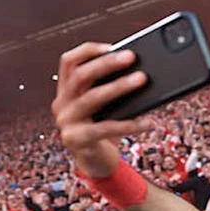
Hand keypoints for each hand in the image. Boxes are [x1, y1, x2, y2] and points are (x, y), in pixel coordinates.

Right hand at [51, 44, 152, 178]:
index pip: (68, 62)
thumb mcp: (107, 107)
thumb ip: (113, 89)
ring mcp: (66, 122)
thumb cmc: (104, 131)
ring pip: (92, 98)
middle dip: (107, 63)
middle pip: (80, 75)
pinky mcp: (77, 140)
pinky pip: (105, 128)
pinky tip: (147, 122)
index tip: (112, 46)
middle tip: (131, 56)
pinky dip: (129, 124)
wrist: (96, 164)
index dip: (88, 51)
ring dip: (119, 86)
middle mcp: (62, 104)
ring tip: (142, 79)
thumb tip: (142, 72)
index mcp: (66, 91)